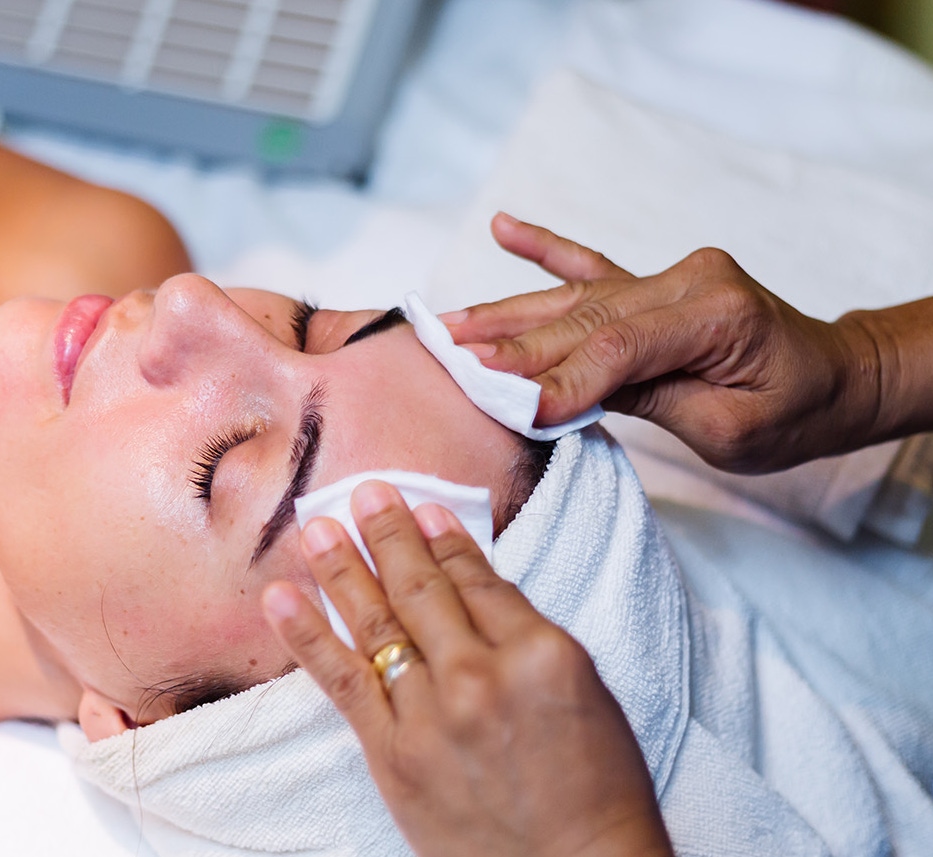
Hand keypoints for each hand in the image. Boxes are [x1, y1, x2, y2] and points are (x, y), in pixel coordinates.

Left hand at [262, 481, 670, 856]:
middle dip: (389, 534)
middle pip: (423, 589)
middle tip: (363, 493)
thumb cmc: (597, 789)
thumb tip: (475, 581)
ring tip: (316, 527)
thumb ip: (528, 634)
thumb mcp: (585, 693)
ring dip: (342, 568)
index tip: (422, 509)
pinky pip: (343, 683)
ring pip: (378, 624)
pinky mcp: (393, 754)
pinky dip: (308, 636)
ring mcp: (432, 714)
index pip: (479, 578)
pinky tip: (282, 599)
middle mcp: (481, 675)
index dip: (444, 539)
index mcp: (541, 652)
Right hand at [440, 213, 880, 472]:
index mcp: (716, 313)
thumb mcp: (729, 430)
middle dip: (512, 346)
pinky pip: (590, 264)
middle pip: (582, 319)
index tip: (505, 404)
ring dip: (507, 312)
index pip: (617, 347)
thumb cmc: (791, 412)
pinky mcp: (652, 283)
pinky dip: (545, 249)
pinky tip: (505, 228)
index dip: (557, 378)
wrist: (832, 378)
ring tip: (447, 324)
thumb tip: (561, 395)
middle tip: (448, 362)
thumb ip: (647, 400)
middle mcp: (687, 280)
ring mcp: (667, 276)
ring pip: (573, 297)